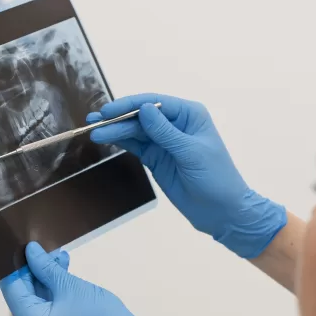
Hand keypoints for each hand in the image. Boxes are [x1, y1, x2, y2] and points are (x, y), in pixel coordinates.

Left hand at [0, 242, 196, 315]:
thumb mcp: (70, 286)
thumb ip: (45, 267)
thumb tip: (29, 250)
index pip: (12, 287)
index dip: (18, 264)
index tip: (27, 244)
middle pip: (24, 293)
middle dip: (36, 269)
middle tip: (50, 248)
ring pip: (37, 299)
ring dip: (47, 278)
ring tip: (62, 257)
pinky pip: (47, 309)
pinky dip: (54, 292)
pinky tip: (65, 272)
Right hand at [88, 93, 286, 258]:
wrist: (222, 212)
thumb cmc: (216, 178)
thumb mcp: (191, 153)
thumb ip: (165, 132)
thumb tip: (143, 109)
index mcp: (189, 115)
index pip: (155, 104)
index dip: (130, 105)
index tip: (109, 111)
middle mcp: (176, 124)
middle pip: (141, 116)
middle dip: (118, 118)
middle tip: (94, 122)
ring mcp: (165, 142)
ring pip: (136, 131)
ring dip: (115, 131)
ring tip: (94, 132)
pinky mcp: (157, 158)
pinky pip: (136, 145)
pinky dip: (121, 142)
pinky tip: (106, 139)